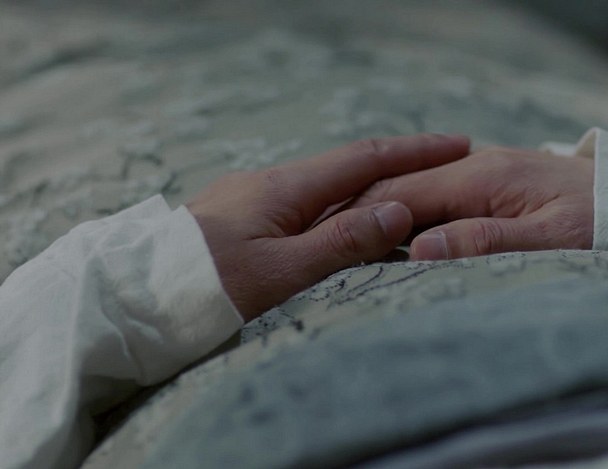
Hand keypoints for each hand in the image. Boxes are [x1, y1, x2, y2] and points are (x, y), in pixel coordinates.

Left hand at [186, 134, 469, 320]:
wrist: (134, 297)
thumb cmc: (205, 288)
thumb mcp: (280, 271)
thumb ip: (341, 242)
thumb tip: (400, 209)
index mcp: (284, 189)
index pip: (364, 159)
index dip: (415, 152)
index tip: (457, 145)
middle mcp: (270, 185)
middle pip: (347, 167)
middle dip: (400, 164)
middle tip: (444, 167)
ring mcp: (252, 200)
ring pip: (325, 188)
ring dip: (370, 188)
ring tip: (408, 197)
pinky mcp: (241, 220)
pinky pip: (304, 206)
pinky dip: (339, 208)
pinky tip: (346, 223)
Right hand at [351, 146, 593, 259]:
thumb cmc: (606, 223)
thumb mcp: (553, 239)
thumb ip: (486, 241)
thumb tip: (418, 250)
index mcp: (483, 178)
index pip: (402, 195)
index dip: (362, 221)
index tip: (328, 249)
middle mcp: (478, 167)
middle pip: (402, 189)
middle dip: (364, 217)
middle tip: (327, 251)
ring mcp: (485, 174)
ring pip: (418, 193)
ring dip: (387, 219)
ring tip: (352, 250)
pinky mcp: (495, 187)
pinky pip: (440, 199)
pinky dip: (414, 219)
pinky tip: (401, 242)